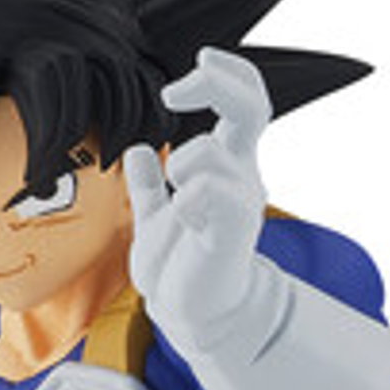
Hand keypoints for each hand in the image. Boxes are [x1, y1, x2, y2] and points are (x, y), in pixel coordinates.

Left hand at [125, 46, 270, 357]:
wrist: (190, 315)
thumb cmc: (180, 269)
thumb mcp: (155, 217)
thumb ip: (149, 186)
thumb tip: (138, 151)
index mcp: (226, 165)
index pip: (246, 100)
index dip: (225, 74)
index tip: (188, 75)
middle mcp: (241, 175)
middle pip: (252, 103)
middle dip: (216, 82)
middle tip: (174, 91)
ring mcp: (240, 200)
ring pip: (207, 150)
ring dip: (178, 169)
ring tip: (177, 206)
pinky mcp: (233, 227)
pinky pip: (206, 190)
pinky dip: (184, 201)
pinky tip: (185, 223)